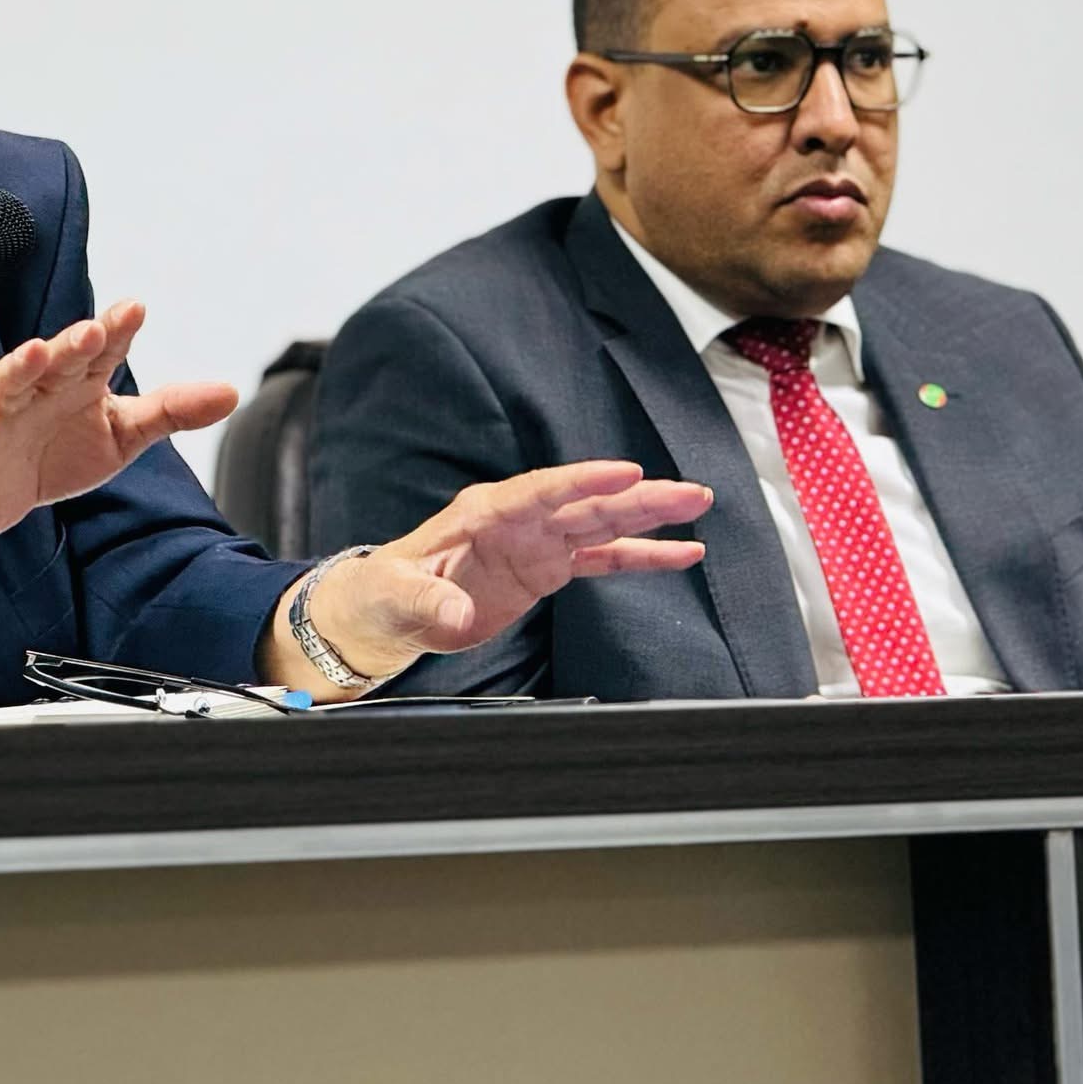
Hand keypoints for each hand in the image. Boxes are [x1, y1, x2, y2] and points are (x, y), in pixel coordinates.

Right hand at [0, 299, 236, 544]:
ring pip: (9, 385)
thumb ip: (171, 411)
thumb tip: (232, 392)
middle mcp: (40, 387)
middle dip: (73, 344)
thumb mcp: (122, 435)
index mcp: (79, 380)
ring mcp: (3, 414)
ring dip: (19, 367)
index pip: (102, 350)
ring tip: (35, 353)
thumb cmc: (58, 452)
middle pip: (58, 360)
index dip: (116, 329)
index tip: (136, 308)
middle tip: (93, 330)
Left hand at [295, 461, 711, 687]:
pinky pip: (602, 559)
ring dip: (650, 517)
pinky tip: (681, 553)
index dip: (584, 481)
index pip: (541, 490)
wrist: (387, 611)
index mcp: (483, 513)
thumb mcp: (397, 596)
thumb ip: (428, 600)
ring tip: (697, 507)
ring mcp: (536, 543)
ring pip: (603, 525)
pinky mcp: (546, 569)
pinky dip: (641, 557)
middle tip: (689, 491)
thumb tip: (457, 611)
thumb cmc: (385, 593)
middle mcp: (518, 521)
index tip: (625, 472)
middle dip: (638, 497)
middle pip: (586, 503)